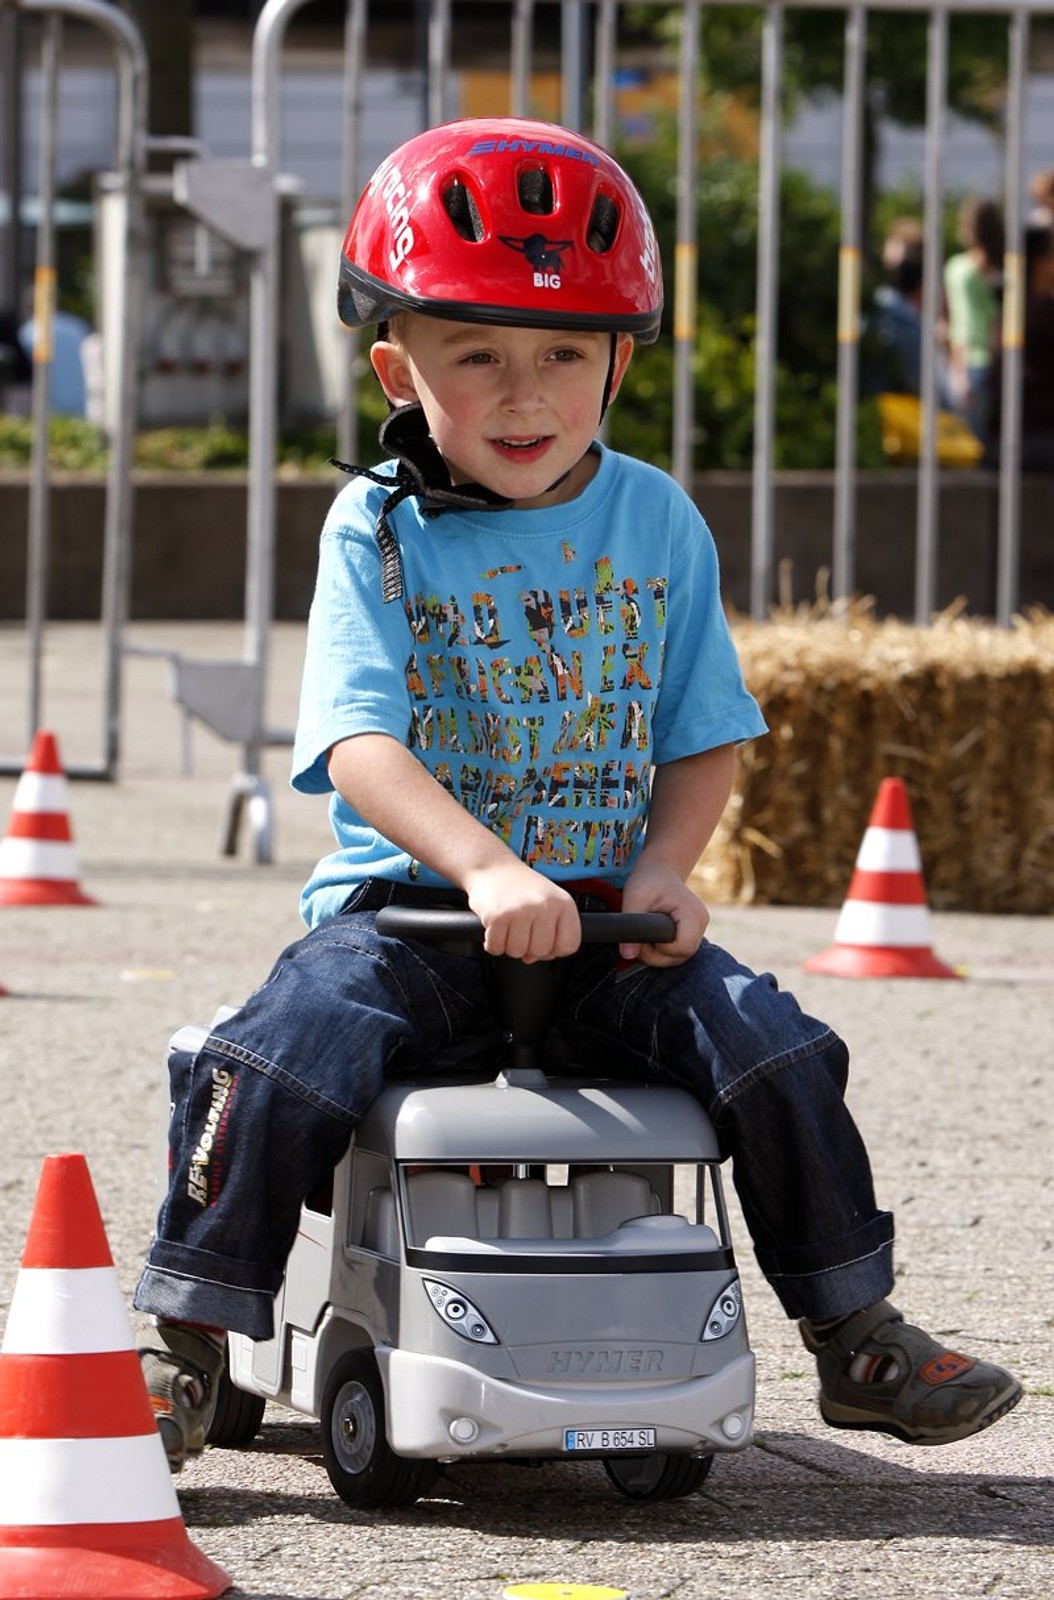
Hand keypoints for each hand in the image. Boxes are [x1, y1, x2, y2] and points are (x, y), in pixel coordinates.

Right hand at [464, 863, 580, 962]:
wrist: (492, 866)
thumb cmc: (520, 887)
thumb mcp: (547, 903)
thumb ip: (548, 933)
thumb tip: (532, 958)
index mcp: (564, 903)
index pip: (569, 945)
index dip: (555, 949)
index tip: (543, 940)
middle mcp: (545, 906)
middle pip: (542, 951)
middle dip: (528, 948)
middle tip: (520, 931)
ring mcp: (521, 910)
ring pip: (517, 952)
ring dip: (508, 945)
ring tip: (508, 927)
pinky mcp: (498, 916)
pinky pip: (496, 947)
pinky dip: (492, 943)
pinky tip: (494, 928)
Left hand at [620, 862, 709, 966]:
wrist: (660, 869)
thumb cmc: (649, 879)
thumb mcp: (634, 897)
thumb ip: (630, 926)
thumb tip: (627, 954)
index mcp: (693, 914)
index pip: (682, 948)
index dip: (660, 948)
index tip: (646, 935)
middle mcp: (701, 923)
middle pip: (681, 956)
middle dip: (656, 953)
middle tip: (641, 937)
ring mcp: (699, 929)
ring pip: (679, 956)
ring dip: (659, 952)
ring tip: (646, 934)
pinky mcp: (693, 933)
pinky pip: (679, 951)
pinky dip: (664, 949)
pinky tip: (654, 935)